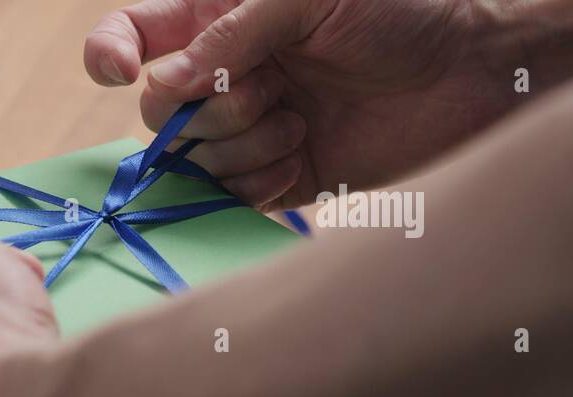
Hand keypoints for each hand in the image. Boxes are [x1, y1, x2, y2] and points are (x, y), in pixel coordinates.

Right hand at [84, 0, 521, 208]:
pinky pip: (226, 197)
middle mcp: (220, 79)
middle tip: (271, 88)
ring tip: (300, 121)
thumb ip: (227, 34)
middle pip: (154, 114)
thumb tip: (163, 84)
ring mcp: (244, 131)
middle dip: (207, 109)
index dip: (109, 56)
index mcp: (215, 21)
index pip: (130, 38)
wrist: (470, 72)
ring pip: (190, 161)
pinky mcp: (271, 179)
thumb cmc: (396, 11)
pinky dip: (257, 182)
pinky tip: (299, 158)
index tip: (122, 73)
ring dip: (243, 144)